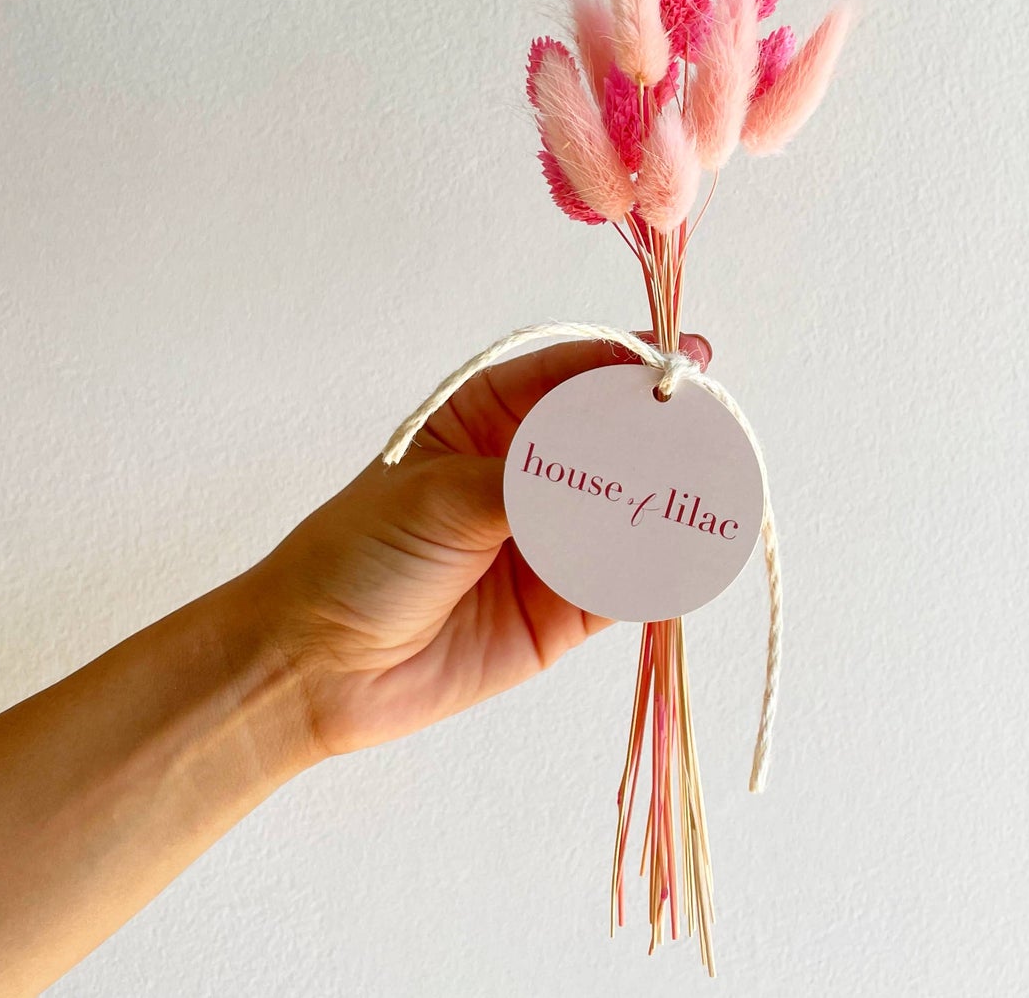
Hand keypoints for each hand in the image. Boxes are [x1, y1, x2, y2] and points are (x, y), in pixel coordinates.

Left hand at [241, 332, 711, 760]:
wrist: (314, 667)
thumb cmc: (357, 556)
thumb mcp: (442, 496)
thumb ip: (535, 479)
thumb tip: (621, 458)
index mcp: (490, 416)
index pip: (574, 375)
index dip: (630, 365)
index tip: (684, 362)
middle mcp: (531, 470)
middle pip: (617, 439)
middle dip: (666, 434)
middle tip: (711, 433)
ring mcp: (554, 538)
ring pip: (632, 509)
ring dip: (672, 502)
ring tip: (714, 494)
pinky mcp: (567, 607)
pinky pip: (628, 582)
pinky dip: (662, 572)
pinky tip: (689, 560)